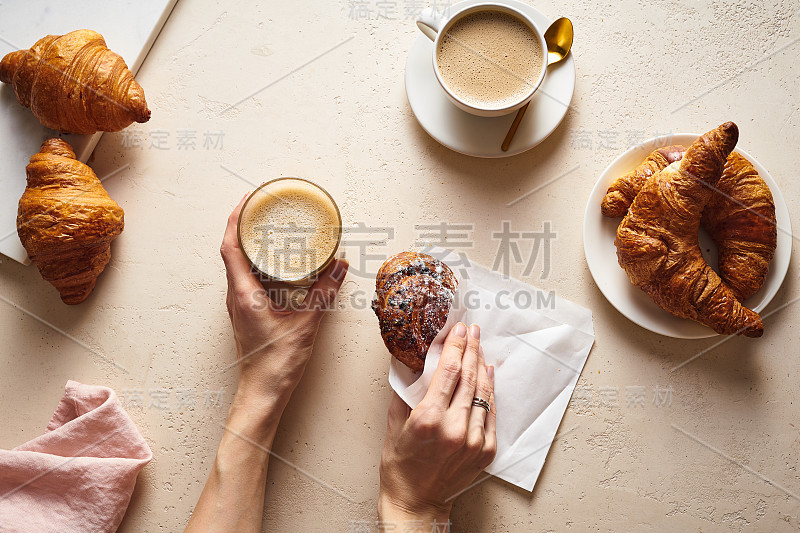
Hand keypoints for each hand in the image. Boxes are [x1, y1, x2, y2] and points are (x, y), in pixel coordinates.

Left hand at [219, 194, 347, 407]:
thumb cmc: (276, 364)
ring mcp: (240, 305)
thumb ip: (324, 293)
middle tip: (262, 207)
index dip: (235, 219)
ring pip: (239, 265)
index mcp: (243, 294)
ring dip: (250, 244)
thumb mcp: (306, 324)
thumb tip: (338, 266)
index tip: (247, 199)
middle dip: (244, 225)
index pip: (230, 246)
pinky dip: (258, 263)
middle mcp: (236, 296)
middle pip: (232, 250)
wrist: (262, 394)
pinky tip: (276, 263)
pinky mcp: (247, 313)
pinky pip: (248, 279)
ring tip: (269, 228)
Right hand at [378, 322, 496, 524]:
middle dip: (472, 349)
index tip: (459, 329)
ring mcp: (473, 441)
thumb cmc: (400, 465)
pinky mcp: (485, 451)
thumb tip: (415, 362)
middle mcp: (454, 428)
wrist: (416, 502)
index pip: (449, 371)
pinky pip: (491, 413)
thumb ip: (406, 391)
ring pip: (484, 393)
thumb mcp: (395, 422)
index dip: (456, 345)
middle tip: (473, 330)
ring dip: (482, 366)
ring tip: (480, 348)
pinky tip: (488, 375)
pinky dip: (490, 392)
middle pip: (469, 377)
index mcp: (428, 419)